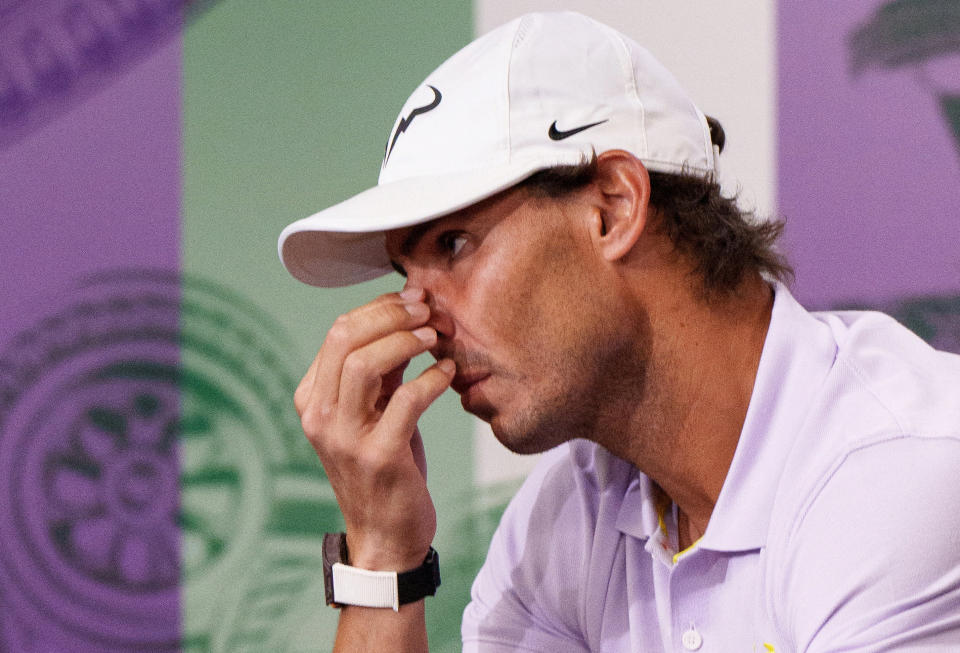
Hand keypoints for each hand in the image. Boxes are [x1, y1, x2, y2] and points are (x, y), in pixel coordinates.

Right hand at [294, 287, 454, 570]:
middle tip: (428, 310)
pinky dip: (430, 379)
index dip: (379, 307)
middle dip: (392, 315)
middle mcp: (319, 415)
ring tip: (436, 336)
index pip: (338, 332)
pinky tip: (447, 372)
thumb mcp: (374, 410)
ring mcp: (344, 437)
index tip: (415, 299)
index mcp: (312, 398)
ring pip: (365, 364)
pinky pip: (405, 402)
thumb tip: (408, 316)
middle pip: (346, 339)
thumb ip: (382, 368)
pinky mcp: (378, 457)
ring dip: (406, 341)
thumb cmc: (384, 464)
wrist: (386, 534)